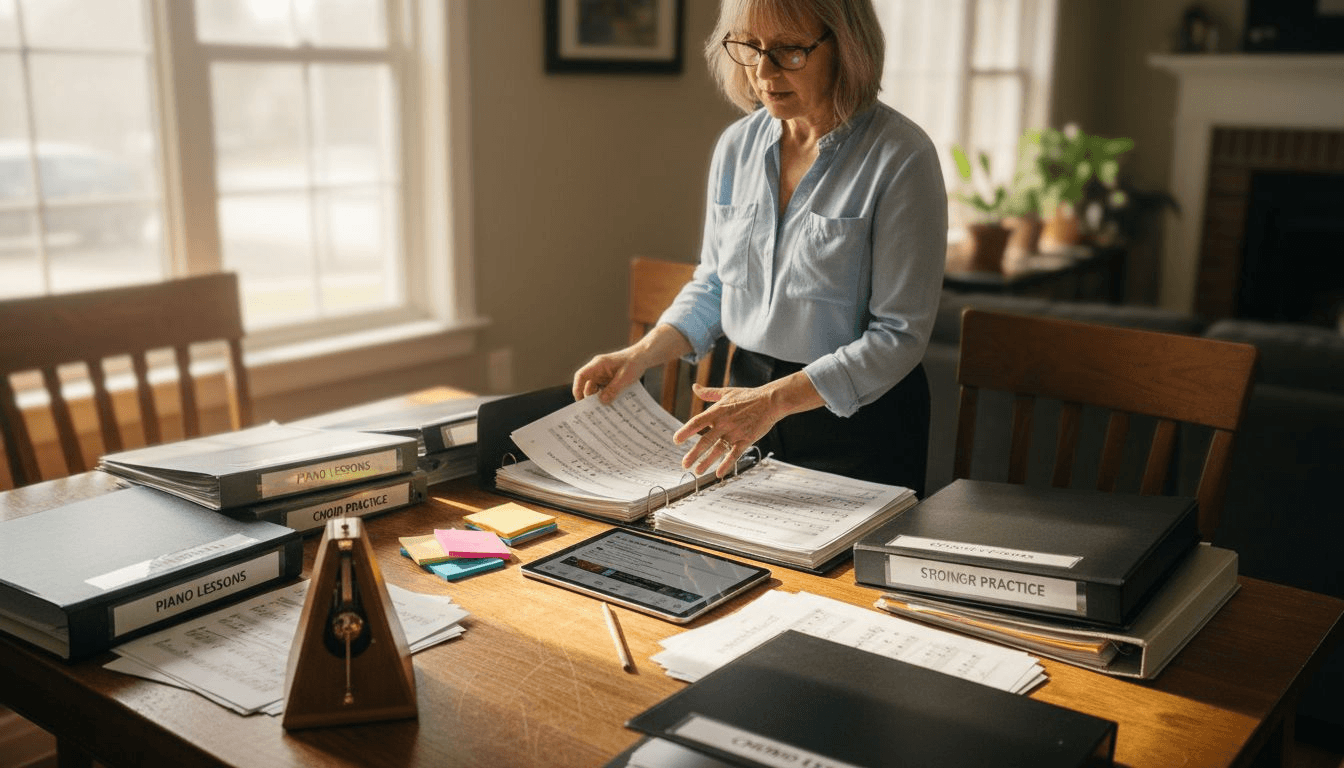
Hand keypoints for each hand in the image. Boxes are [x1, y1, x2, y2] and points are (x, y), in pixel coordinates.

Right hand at [572, 347, 645, 403]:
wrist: (643, 356)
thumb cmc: (634, 362)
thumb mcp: (625, 378)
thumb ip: (613, 390)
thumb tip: (602, 402)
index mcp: (598, 364)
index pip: (581, 375)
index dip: (577, 388)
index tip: (580, 401)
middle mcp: (598, 369)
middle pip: (587, 385)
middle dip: (590, 398)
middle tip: (594, 411)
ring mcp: (603, 375)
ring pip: (595, 389)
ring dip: (599, 399)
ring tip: (604, 410)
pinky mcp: (608, 379)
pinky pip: (603, 390)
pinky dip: (606, 397)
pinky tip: (611, 405)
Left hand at [674, 372, 823, 477]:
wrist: (770, 401)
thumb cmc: (748, 396)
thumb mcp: (726, 392)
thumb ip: (708, 393)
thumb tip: (695, 387)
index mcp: (717, 411)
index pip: (697, 422)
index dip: (686, 431)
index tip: (676, 440)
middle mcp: (724, 423)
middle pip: (706, 440)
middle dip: (694, 454)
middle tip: (684, 464)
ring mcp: (736, 432)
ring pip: (718, 450)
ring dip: (707, 462)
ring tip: (697, 471)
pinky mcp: (747, 439)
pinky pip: (735, 455)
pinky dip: (727, 465)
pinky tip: (719, 474)